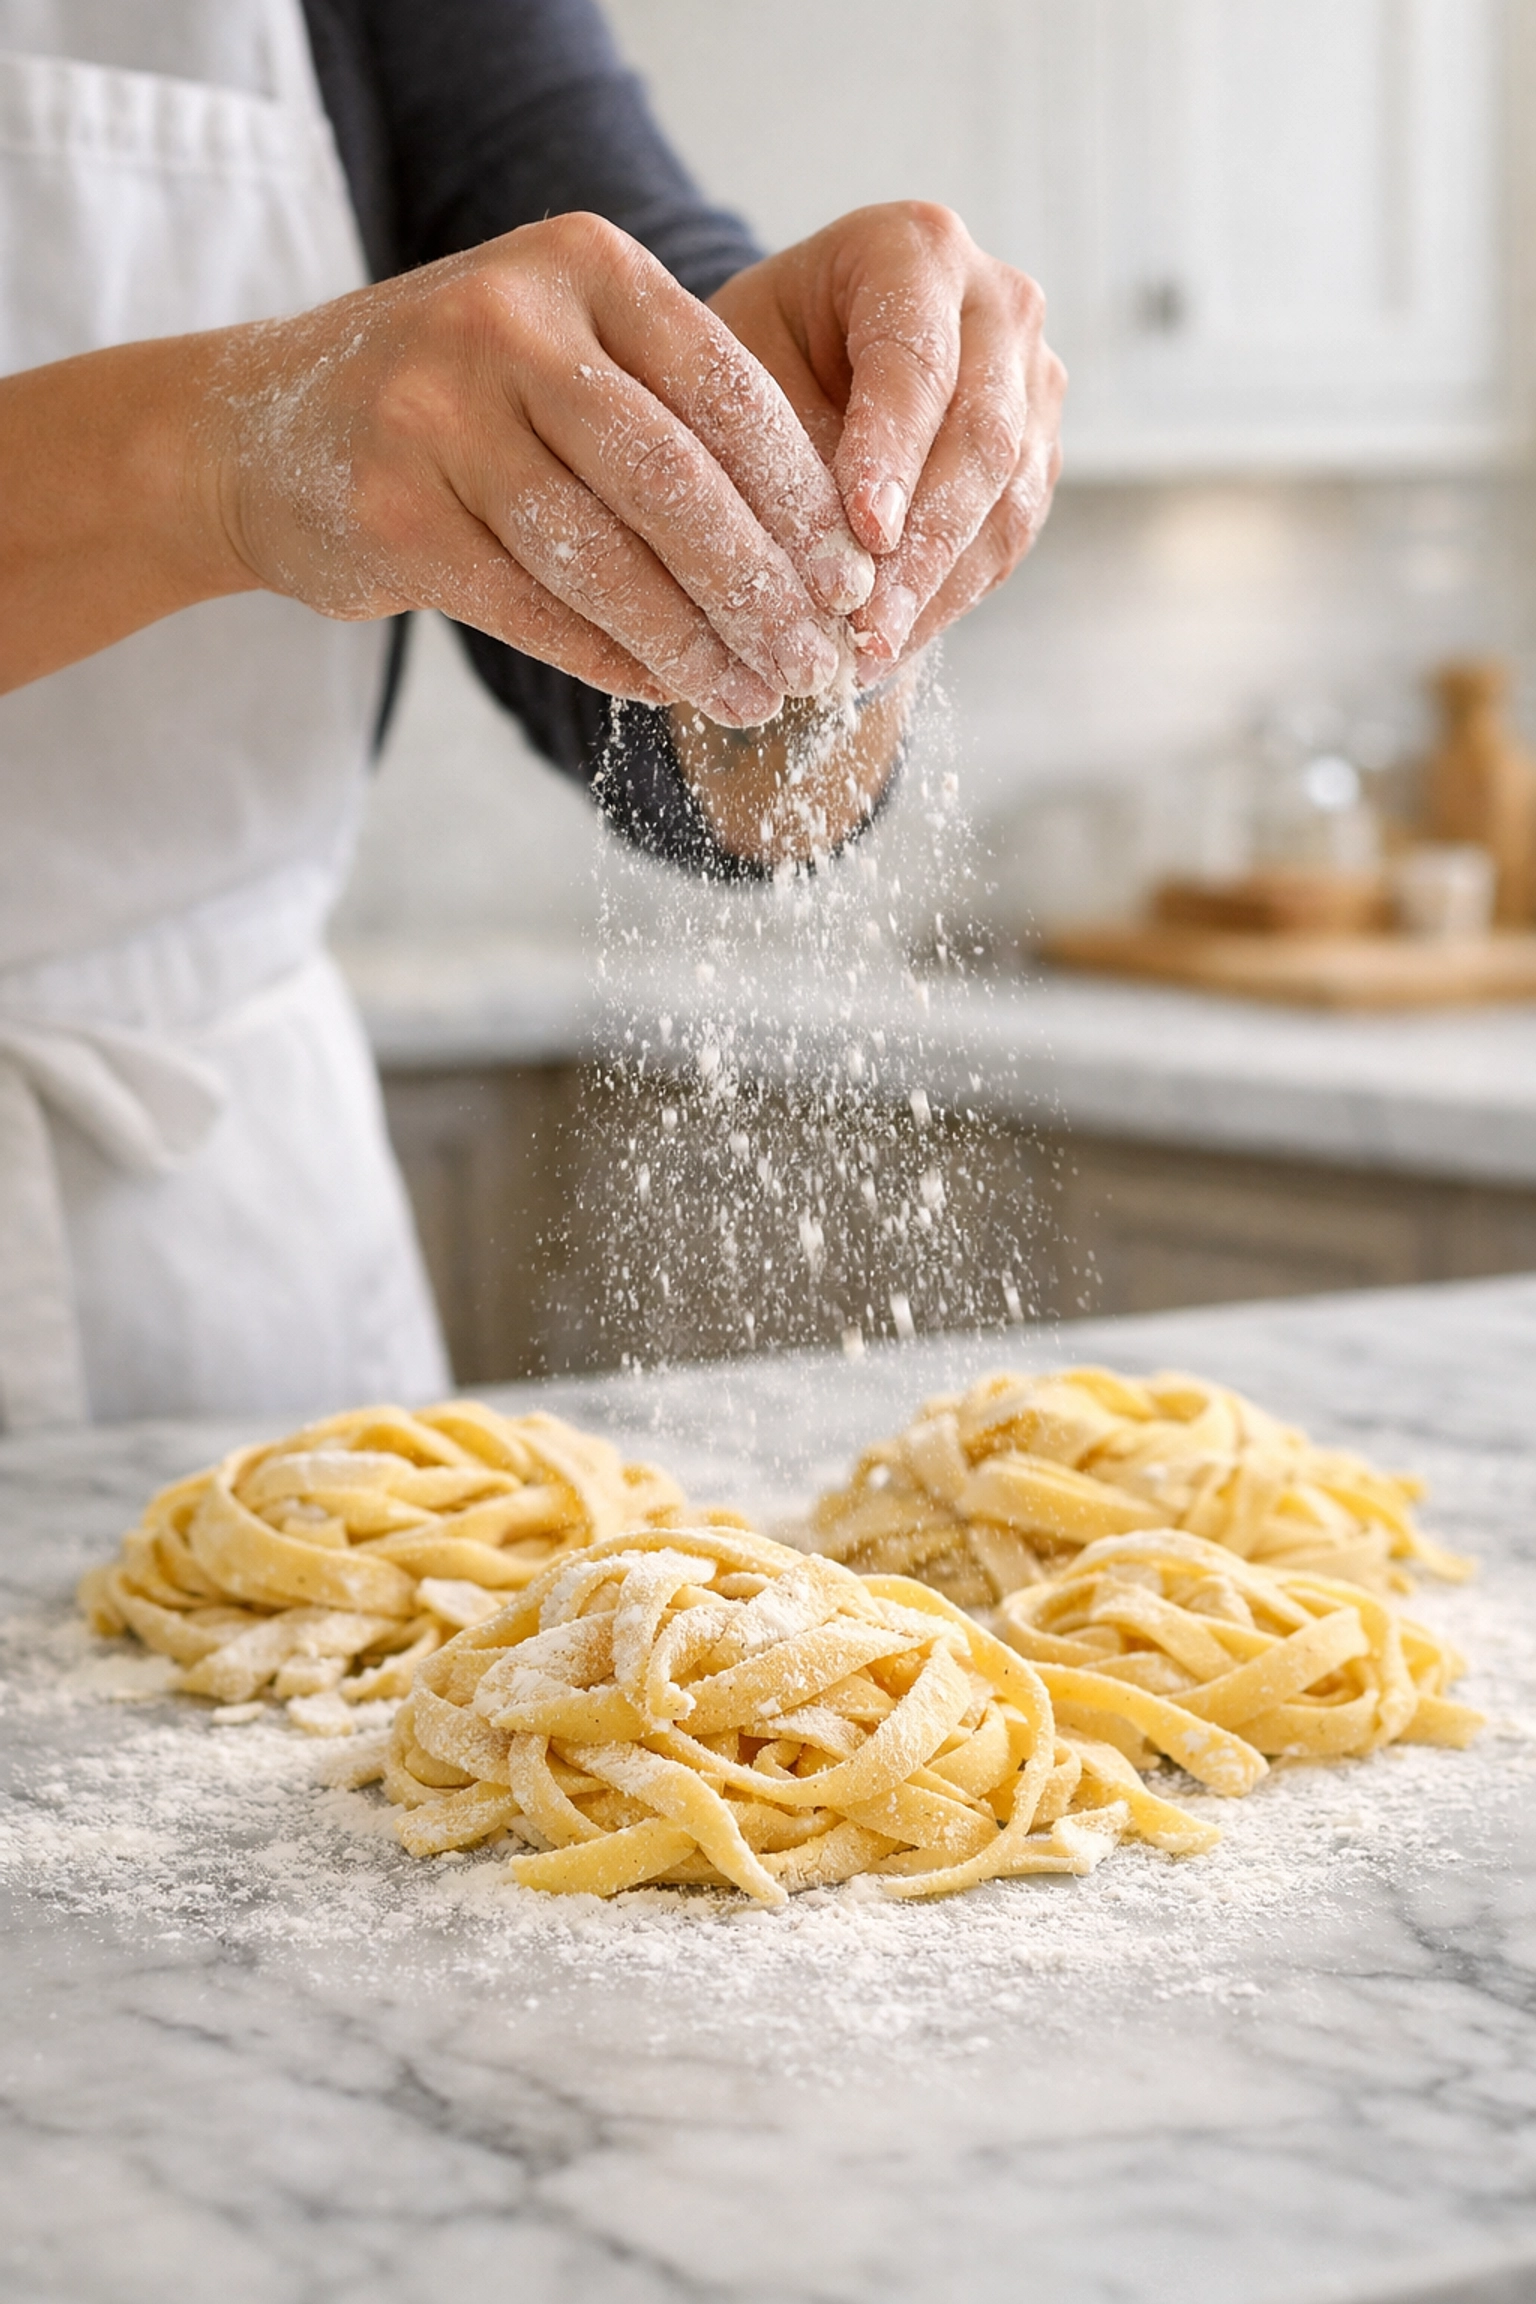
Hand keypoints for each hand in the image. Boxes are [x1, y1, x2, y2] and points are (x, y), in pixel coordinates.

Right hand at [207, 215, 876, 725]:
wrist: (257, 431)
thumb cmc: (460, 406)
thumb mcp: (567, 357)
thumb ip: (675, 415)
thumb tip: (827, 559)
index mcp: (583, 265)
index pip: (728, 391)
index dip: (804, 501)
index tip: (857, 584)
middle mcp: (508, 320)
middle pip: (675, 480)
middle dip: (763, 589)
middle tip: (820, 664)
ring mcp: (436, 413)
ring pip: (605, 556)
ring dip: (695, 645)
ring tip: (756, 699)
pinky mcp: (392, 513)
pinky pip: (535, 607)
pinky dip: (612, 661)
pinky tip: (666, 691)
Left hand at [707, 203, 1064, 684]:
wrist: (797, 356)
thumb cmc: (751, 353)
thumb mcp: (737, 368)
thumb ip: (782, 439)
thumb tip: (820, 562)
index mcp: (915, 248)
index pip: (917, 359)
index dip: (894, 452)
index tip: (863, 534)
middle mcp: (998, 302)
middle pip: (982, 435)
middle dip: (921, 545)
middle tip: (864, 628)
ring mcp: (1033, 379)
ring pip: (1007, 498)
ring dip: (937, 587)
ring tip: (868, 654)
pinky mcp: (1039, 451)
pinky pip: (1009, 536)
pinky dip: (948, 597)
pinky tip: (890, 644)